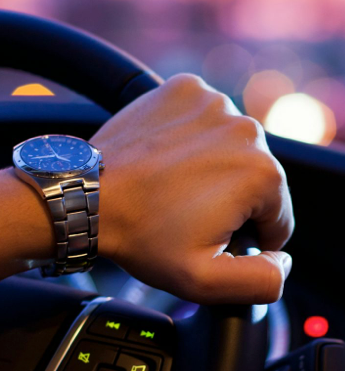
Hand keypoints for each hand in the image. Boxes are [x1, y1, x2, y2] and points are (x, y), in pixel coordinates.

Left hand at [92, 74, 293, 303]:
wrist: (86, 196)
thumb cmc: (139, 235)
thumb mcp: (204, 280)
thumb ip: (261, 281)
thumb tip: (283, 261)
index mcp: (263, 174)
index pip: (276, 217)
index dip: (243, 237)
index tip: (205, 237)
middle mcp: (246, 129)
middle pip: (255, 179)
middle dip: (228, 200)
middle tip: (182, 214)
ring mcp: (214, 103)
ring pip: (230, 147)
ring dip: (210, 166)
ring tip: (170, 187)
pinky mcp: (185, 89)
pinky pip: (203, 118)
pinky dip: (190, 136)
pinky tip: (164, 158)